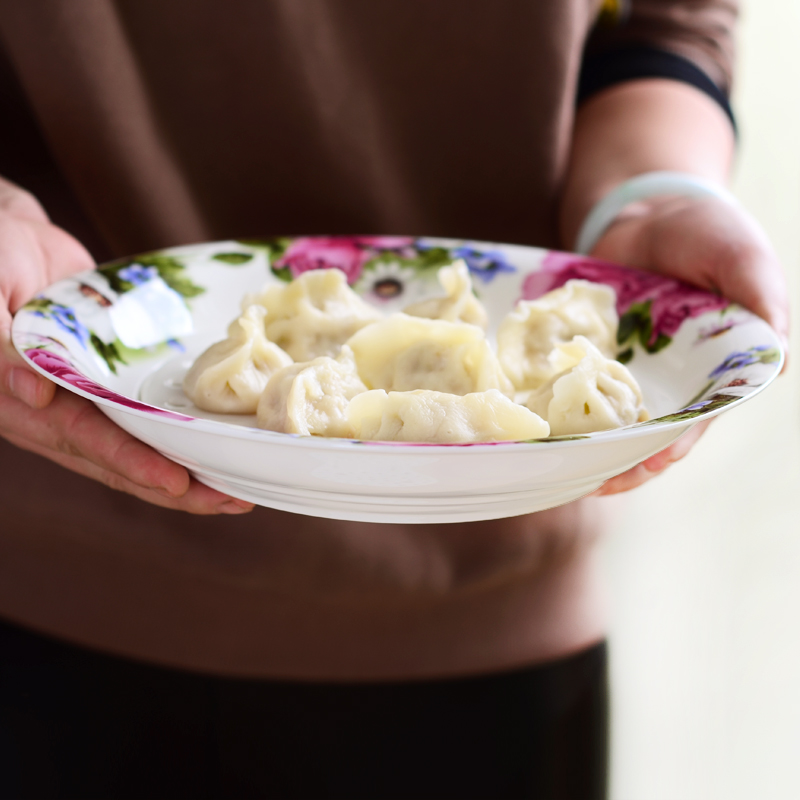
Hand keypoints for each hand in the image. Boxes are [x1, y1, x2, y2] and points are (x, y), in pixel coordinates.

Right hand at [0, 178, 252, 513]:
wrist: (14, 242)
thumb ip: (0, 339)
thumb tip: (36, 394)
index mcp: (21, 399)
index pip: (82, 437)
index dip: (130, 460)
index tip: (177, 480)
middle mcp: (54, 413)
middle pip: (117, 461)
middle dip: (173, 486)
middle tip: (229, 499)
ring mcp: (84, 404)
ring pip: (135, 450)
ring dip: (184, 475)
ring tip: (235, 492)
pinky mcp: (108, 389)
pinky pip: (144, 422)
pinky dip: (178, 442)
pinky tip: (216, 456)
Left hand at [590, 194, 788, 495]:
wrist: (648, 206)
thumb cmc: (708, 231)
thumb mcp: (743, 258)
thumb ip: (762, 302)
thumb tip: (777, 361)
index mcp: (711, 371)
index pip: (694, 423)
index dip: (670, 448)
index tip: (644, 466)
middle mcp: (668, 379)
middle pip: (644, 433)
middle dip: (621, 460)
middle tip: (591, 480)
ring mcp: (627, 367)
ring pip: (607, 418)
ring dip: (587, 443)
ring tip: (560, 465)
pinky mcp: (592, 351)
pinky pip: (575, 383)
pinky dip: (561, 402)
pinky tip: (541, 422)